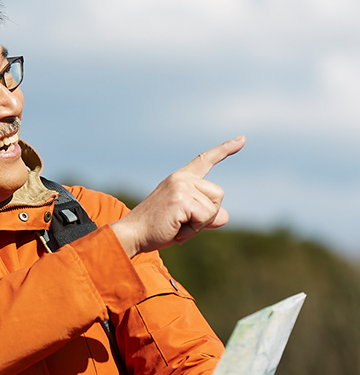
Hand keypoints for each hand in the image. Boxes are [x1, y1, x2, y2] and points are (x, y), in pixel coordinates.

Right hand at [111, 136, 244, 256]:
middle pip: (218, 195)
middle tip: (181, 223)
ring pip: (213, 208)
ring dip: (199, 224)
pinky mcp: (181, 200)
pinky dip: (193, 230)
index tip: (242, 139)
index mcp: (180, 179)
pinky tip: (176, 230)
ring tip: (176, 226)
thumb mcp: (184, 220)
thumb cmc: (156, 229)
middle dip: (206, 216)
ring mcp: (181, 187)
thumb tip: (226, 216)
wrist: (132, 234)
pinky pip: (205, 218)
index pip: (205, 160)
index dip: (225, 149)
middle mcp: (181, 179)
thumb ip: (205, 217)